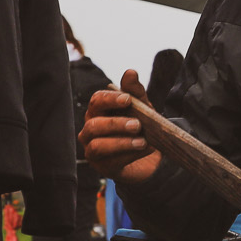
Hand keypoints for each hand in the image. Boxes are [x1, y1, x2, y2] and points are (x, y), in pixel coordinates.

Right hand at [80, 70, 162, 184]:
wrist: (149, 158)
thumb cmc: (140, 128)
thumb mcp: (142, 108)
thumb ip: (136, 92)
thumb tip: (130, 72)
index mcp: (98, 111)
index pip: (96, 101)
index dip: (110, 100)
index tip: (127, 99)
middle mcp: (90, 130)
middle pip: (94, 124)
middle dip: (116, 124)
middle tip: (137, 124)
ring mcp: (93, 150)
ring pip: (97, 145)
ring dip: (121, 143)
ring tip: (142, 141)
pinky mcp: (103, 167)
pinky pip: (110, 162)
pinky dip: (128, 155)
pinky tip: (143, 150)